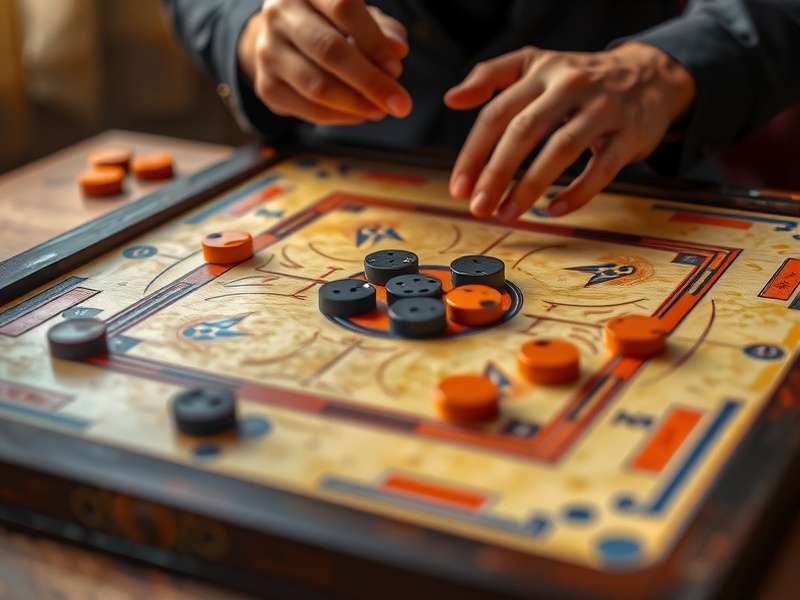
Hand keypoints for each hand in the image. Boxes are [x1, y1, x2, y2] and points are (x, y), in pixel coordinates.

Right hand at [238, 0, 411, 124]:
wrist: (282, 40)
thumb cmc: (330, 25)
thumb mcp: (359, 17)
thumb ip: (382, 31)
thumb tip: (397, 52)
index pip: (343, 8)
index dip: (373, 41)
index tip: (397, 69)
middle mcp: (280, 13)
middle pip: (329, 50)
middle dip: (370, 82)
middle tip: (400, 104)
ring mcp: (268, 51)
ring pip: (317, 86)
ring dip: (356, 104)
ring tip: (380, 110)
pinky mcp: (267, 86)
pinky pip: (309, 110)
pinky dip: (341, 117)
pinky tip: (360, 115)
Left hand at [445, 43, 694, 219]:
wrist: (650, 75)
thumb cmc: (578, 77)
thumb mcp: (534, 64)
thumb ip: (490, 76)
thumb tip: (451, 99)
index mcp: (542, 71)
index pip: (498, 113)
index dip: (474, 153)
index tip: (458, 187)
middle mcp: (571, 85)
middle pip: (524, 131)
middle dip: (496, 173)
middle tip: (478, 207)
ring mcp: (603, 109)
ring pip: (560, 149)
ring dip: (529, 187)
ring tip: (506, 214)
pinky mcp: (630, 135)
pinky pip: (600, 170)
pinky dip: (575, 194)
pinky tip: (550, 211)